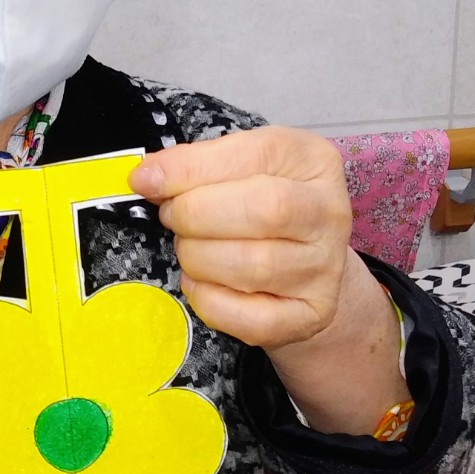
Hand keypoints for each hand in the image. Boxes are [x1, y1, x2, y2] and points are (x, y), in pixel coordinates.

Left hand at [127, 126, 352, 350]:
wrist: (301, 263)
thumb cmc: (258, 206)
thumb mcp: (235, 168)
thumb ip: (195, 166)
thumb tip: (146, 177)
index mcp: (311, 160)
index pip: (253, 155)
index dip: (190, 170)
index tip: (146, 180)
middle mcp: (329, 212)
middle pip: (261, 210)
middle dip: (195, 215)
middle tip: (172, 218)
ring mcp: (325, 268)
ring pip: (252, 266)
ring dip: (198, 258)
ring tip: (190, 249)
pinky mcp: (311, 314)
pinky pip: (252, 318)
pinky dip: (210, 301)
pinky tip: (200, 283)